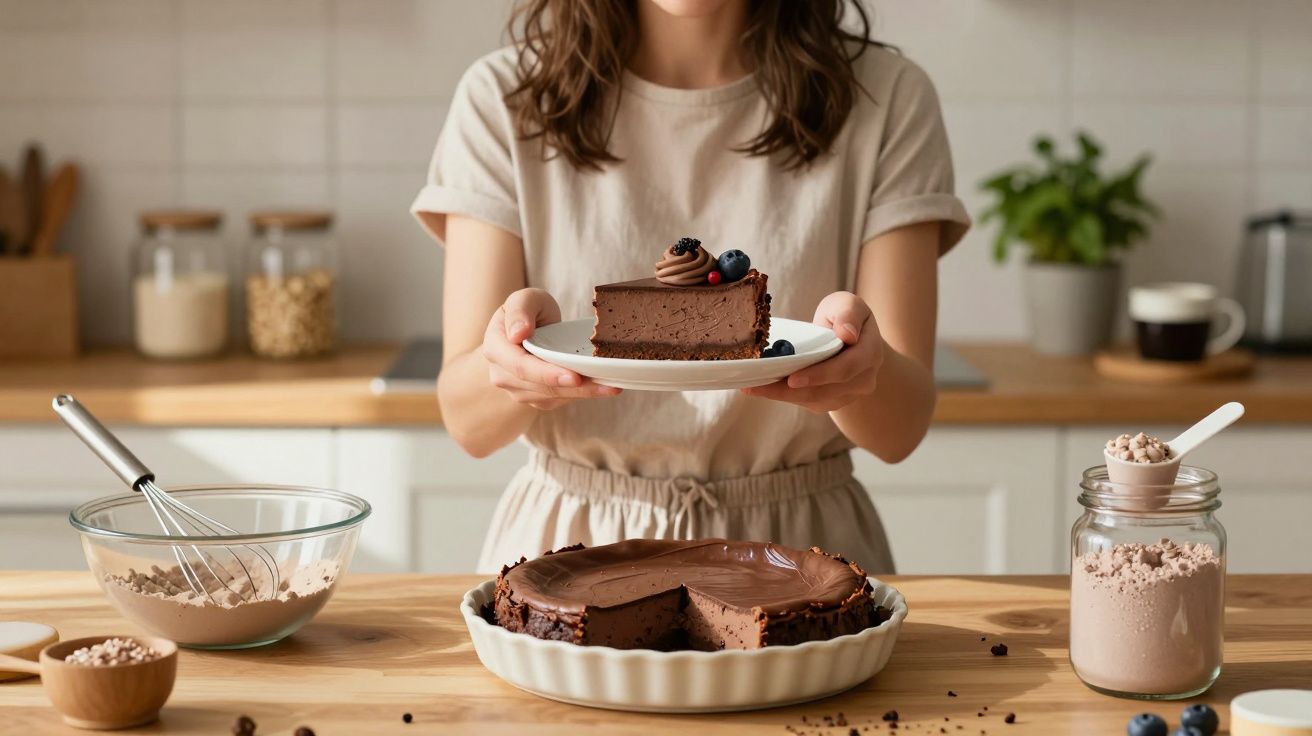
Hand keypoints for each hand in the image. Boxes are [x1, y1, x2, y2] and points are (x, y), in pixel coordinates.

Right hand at [483, 288, 620, 410]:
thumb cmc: (527, 311)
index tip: (574, 377)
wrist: (526, 329)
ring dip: (584, 393)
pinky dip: (581, 394)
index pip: (521, 367)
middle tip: (608, 385)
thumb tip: (518, 334)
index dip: (548, 374)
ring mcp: (518, 390)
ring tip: (612, 385)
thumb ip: (520, 310)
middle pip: (541, 387)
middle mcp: (502, 375)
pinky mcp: (535, 398)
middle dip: (576, 388)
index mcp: (495, 349)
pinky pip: (559, 400)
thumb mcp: (524, 299)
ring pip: (553, 396)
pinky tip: (602, 387)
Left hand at [741, 291, 883, 412]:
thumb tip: (848, 334)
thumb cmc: (845, 316)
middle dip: (789, 390)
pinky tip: (762, 389)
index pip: (845, 368)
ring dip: (781, 396)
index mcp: (870, 353)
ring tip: (752, 387)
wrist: (851, 336)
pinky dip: (784, 397)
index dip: (819, 375)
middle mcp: (864, 379)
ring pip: (814, 400)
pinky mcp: (834, 401)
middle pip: (825, 390)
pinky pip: (808, 402)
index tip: (792, 379)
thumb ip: (848, 314)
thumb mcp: (847, 304)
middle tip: (758, 386)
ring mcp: (849, 394)